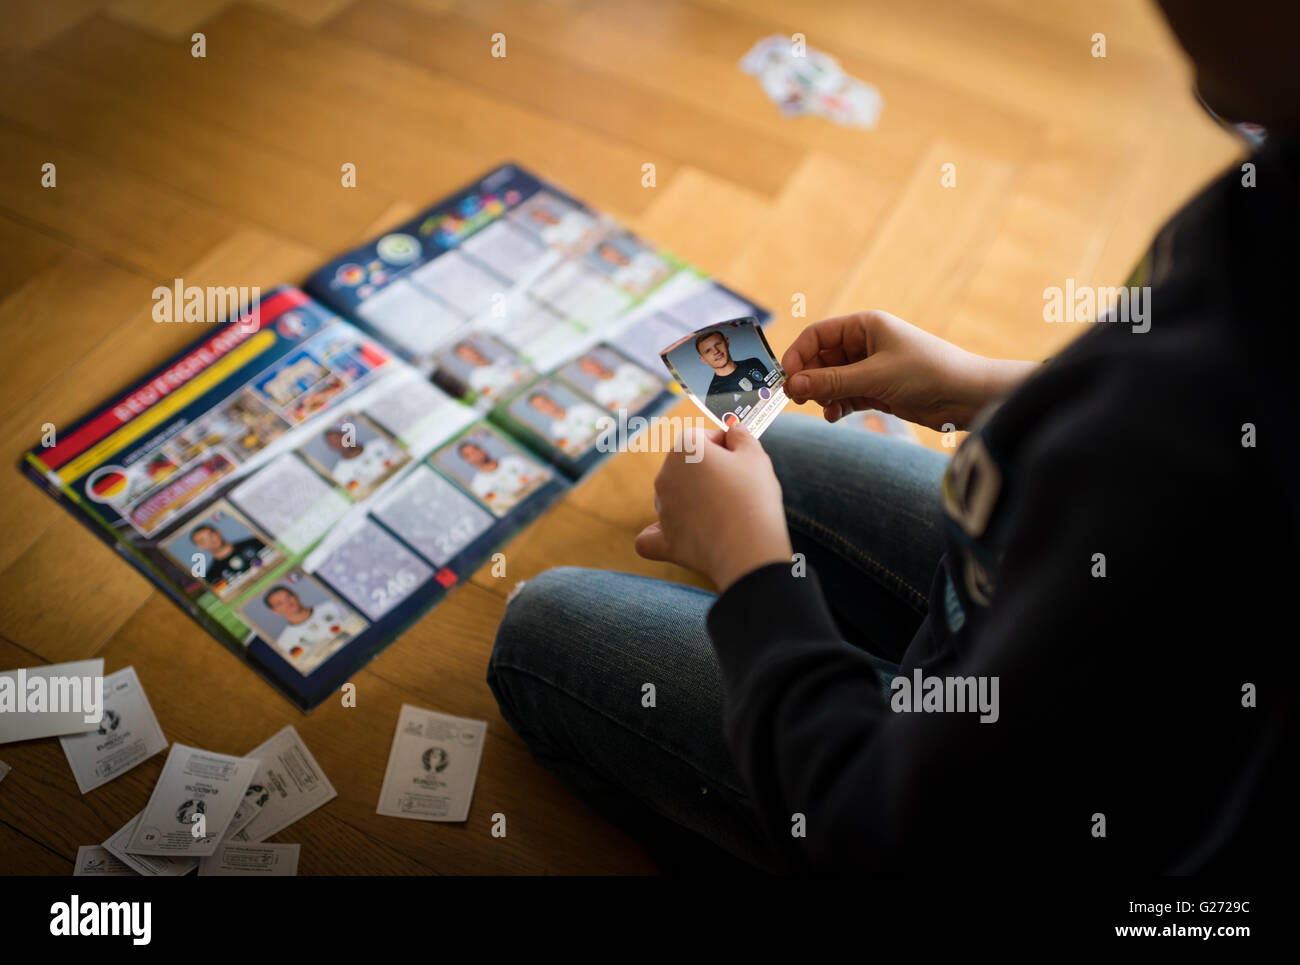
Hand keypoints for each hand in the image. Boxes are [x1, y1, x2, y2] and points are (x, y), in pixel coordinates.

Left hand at [635, 423, 792, 592]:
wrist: (749, 549)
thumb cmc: (753, 498)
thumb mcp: (756, 456)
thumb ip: (741, 436)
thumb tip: (733, 430)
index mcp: (685, 448)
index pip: (703, 437)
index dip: (725, 447)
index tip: (742, 460)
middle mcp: (665, 475)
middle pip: (685, 466)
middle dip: (707, 473)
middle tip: (737, 488)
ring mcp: (662, 509)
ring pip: (673, 497)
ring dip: (693, 500)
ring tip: (725, 514)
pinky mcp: (663, 541)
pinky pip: (652, 535)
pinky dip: (662, 533)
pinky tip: (678, 535)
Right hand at [781, 310, 1038, 431]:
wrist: (966, 396)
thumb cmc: (928, 373)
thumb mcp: (874, 376)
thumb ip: (831, 381)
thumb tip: (793, 384)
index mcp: (865, 326)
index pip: (818, 335)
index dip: (799, 354)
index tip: (786, 377)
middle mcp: (866, 344)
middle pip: (821, 358)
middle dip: (808, 377)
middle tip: (798, 397)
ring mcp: (871, 367)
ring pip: (831, 379)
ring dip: (822, 393)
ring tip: (824, 406)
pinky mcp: (878, 389)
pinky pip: (845, 394)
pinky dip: (837, 404)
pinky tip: (836, 415)